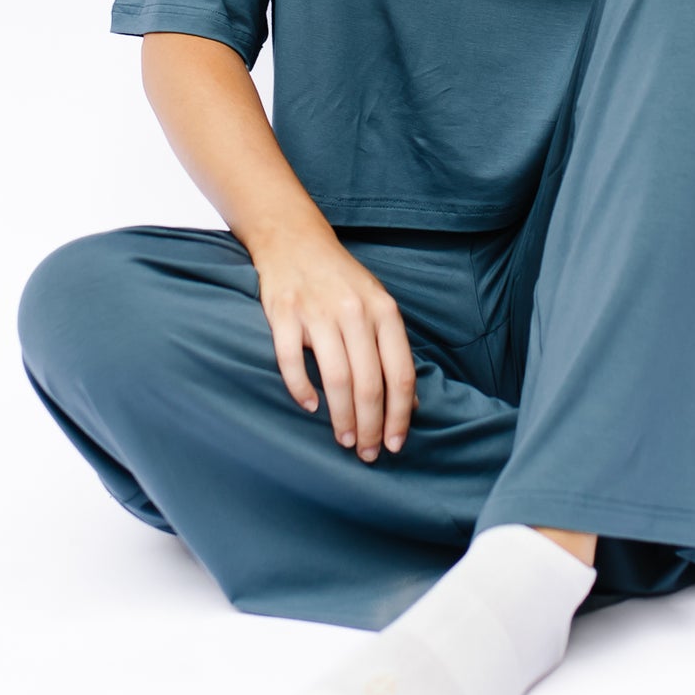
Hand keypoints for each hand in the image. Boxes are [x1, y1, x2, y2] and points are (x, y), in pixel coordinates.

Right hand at [253, 229, 418, 459]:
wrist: (294, 240)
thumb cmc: (341, 280)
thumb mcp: (378, 305)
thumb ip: (393, 350)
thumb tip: (411, 402)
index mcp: (384, 311)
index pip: (400, 373)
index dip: (400, 414)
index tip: (396, 443)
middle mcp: (354, 312)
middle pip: (369, 383)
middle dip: (371, 426)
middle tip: (368, 453)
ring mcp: (318, 312)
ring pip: (336, 379)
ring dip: (342, 418)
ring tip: (344, 441)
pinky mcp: (283, 314)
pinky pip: (291, 361)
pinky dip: (301, 390)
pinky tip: (310, 408)